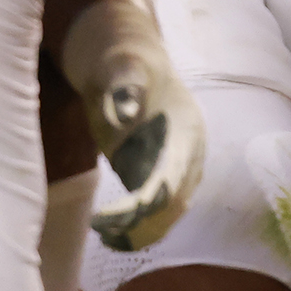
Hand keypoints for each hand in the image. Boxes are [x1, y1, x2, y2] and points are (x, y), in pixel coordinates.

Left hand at [56, 0, 206, 250]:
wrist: (123, 56)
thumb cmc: (119, 59)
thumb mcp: (120, 64)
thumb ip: (125, 84)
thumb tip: (127, 110)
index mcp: (187, 127)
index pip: (173, 178)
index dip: (146, 203)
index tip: (108, 217)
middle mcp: (190, 151)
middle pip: (175, 202)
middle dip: (142, 222)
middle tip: (100, 226)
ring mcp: (178, 164)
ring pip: (170, 213)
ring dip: (143, 231)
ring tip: (106, 234)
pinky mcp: (160, 173)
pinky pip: (159, 211)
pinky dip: (140, 228)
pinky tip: (111, 233)